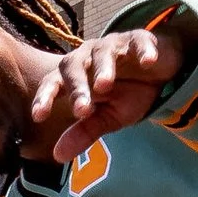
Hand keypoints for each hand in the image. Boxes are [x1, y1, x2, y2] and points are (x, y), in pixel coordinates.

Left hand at [30, 27, 186, 156]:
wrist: (158, 74)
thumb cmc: (127, 94)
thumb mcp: (107, 117)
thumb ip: (83, 132)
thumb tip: (58, 156)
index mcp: (75, 75)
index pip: (53, 83)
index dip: (44, 98)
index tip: (39, 116)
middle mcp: (88, 56)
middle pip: (73, 65)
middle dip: (76, 87)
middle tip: (82, 111)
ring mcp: (113, 45)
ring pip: (103, 52)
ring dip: (102, 69)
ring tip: (104, 85)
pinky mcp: (139, 39)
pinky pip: (139, 43)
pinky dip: (143, 51)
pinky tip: (147, 62)